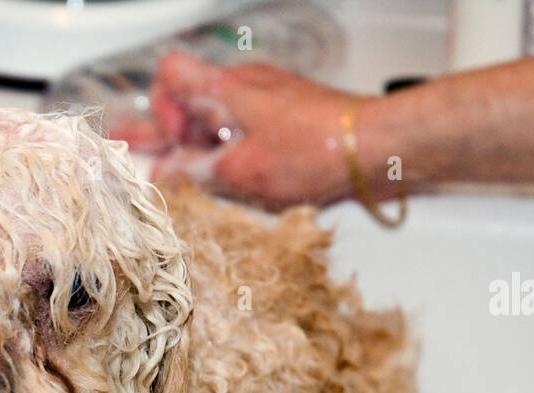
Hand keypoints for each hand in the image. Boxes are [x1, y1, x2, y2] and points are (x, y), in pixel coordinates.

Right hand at [150, 51, 367, 209]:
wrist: (374, 146)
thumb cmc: (316, 149)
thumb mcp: (242, 173)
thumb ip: (194, 174)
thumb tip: (163, 177)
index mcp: (227, 88)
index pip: (171, 74)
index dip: (161, 110)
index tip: (173, 143)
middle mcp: (246, 84)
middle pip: (193, 102)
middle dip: (176, 136)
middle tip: (159, 160)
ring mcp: (269, 97)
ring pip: (221, 117)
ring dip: (206, 147)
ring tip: (204, 177)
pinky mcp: (289, 114)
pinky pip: (248, 126)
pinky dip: (235, 149)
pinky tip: (241, 175)